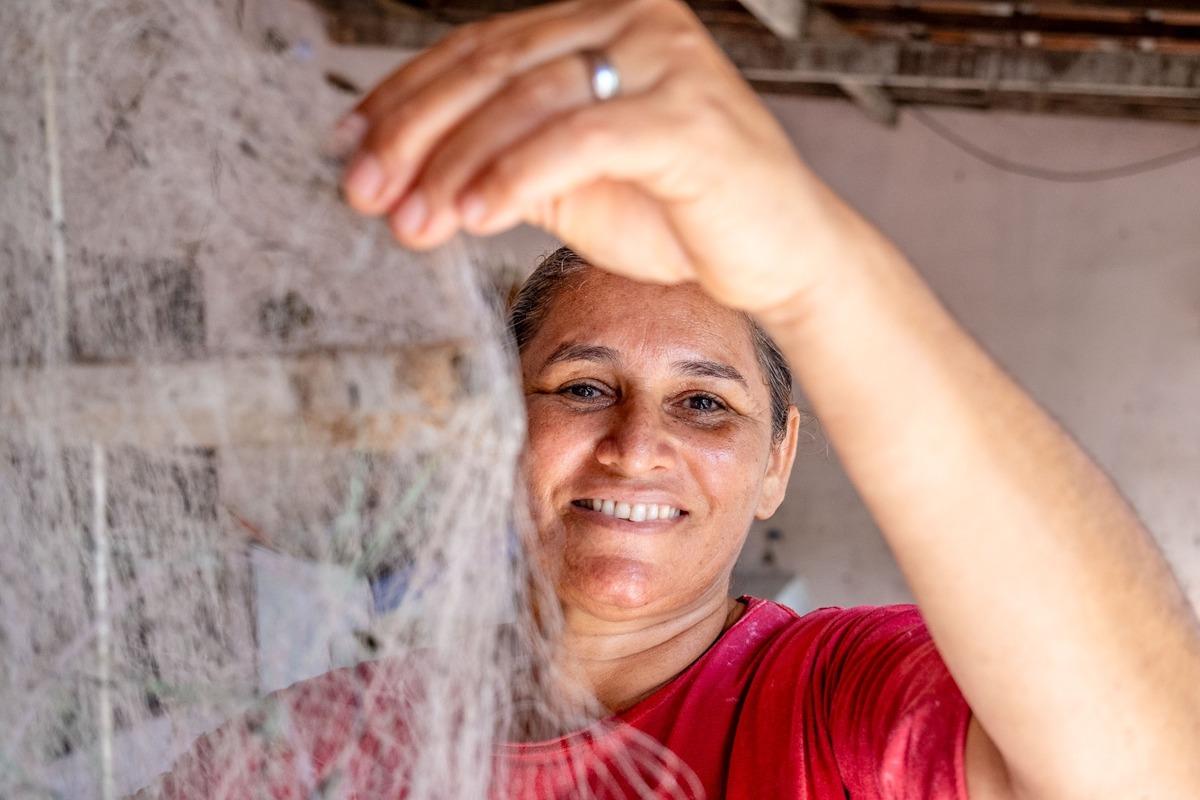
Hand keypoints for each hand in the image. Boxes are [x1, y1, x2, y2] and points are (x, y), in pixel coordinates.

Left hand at [338, 0, 859, 313]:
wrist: (779, 254)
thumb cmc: (679, 215)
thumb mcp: (571, 181)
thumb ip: (500, 158)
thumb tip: (401, 173)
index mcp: (599, 19)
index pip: (479, 50)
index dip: (404, 98)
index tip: (347, 147)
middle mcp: (632, 19)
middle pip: (492, 67)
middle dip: (413, 133)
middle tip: (362, 188)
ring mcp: (664, 59)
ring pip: (526, 100)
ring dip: (453, 164)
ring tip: (406, 219)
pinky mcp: (687, 114)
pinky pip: (578, 139)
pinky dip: (514, 177)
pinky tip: (468, 216)